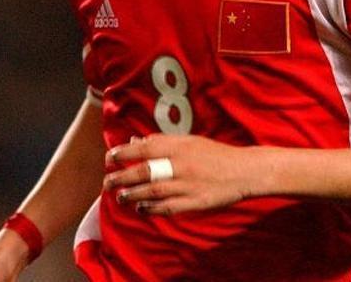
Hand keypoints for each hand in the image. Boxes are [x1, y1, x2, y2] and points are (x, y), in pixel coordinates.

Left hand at [104, 134, 258, 214]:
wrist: (243, 170)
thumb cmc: (214, 154)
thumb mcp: (189, 141)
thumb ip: (162, 141)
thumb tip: (135, 141)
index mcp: (180, 146)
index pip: (145, 148)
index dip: (124, 153)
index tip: (109, 158)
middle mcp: (181, 164)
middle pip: (145, 171)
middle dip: (122, 177)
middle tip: (107, 181)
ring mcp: (188, 184)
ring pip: (153, 191)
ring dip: (133, 194)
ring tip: (120, 196)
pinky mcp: (195, 202)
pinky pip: (168, 207)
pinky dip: (152, 209)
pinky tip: (141, 208)